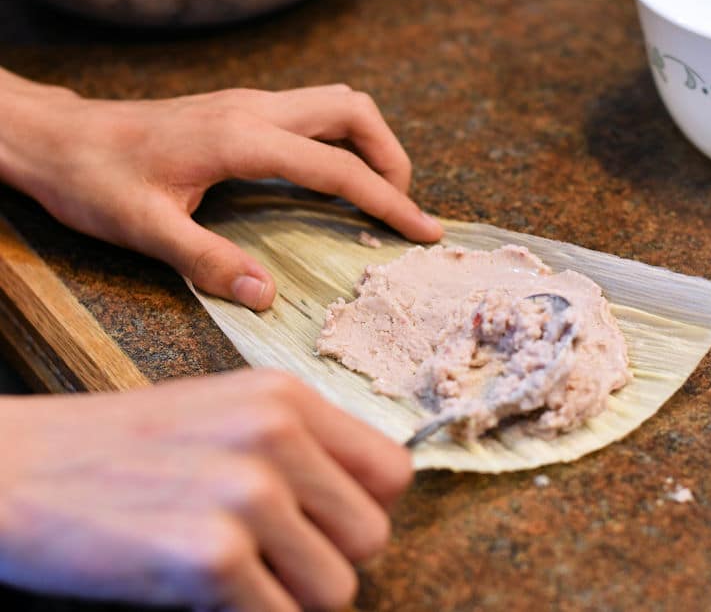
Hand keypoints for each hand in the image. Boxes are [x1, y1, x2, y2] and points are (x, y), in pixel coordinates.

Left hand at [0, 70, 442, 309]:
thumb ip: (207, 261)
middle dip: (391, 158)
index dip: (388, 200)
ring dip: (370, 142)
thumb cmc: (94, 181)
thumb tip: (267, 297)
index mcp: (241, 139)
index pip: (336, 167)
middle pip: (352, 111)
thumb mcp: (144, 229)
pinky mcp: (241, 110)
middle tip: (399, 209)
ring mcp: (249, 104)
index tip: (424, 230)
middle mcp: (254, 110)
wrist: (57, 137)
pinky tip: (331, 180)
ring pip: (337, 103)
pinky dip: (342, 141)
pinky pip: (313, 112)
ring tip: (376, 193)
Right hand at [0, 369, 411, 609]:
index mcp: (286, 398)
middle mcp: (275, 436)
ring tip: (239, 574)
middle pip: (373, 535)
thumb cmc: (124, 448)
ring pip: (337, 587)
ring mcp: (245, 496)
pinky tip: (205, 591)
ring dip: (292, 596)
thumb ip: (300, 447)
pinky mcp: (210, 558)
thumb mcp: (224, 414)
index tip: (326, 522)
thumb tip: (370, 501)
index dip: (366, 508)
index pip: (394, 470)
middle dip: (328, 558)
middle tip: (272, 557)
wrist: (16, 471)